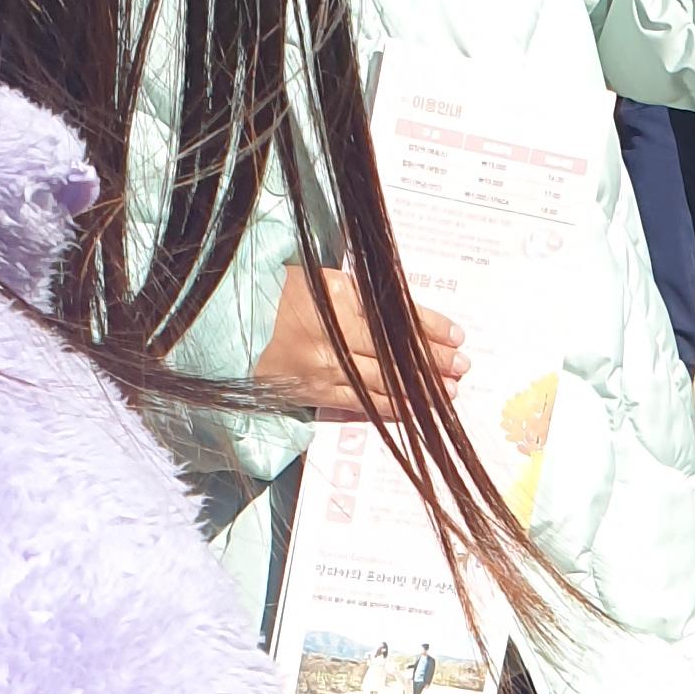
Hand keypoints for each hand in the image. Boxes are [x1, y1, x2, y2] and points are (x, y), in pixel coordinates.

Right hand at [252, 262, 465, 417]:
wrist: (231, 321)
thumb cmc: (280, 294)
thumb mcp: (322, 281)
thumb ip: (362, 298)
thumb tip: (409, 318)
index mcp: (338, 294)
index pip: (395, 314)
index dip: (430, 326)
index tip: (458, 335)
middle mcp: (333, 330)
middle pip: (395, 349)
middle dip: (433, 361)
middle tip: (463, 367)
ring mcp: (323, 364)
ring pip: (383, 379)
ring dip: (420, 388)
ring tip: (450, 391)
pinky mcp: (314, 391)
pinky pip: (360, 403)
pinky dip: (391, 409)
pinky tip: (416, 412)